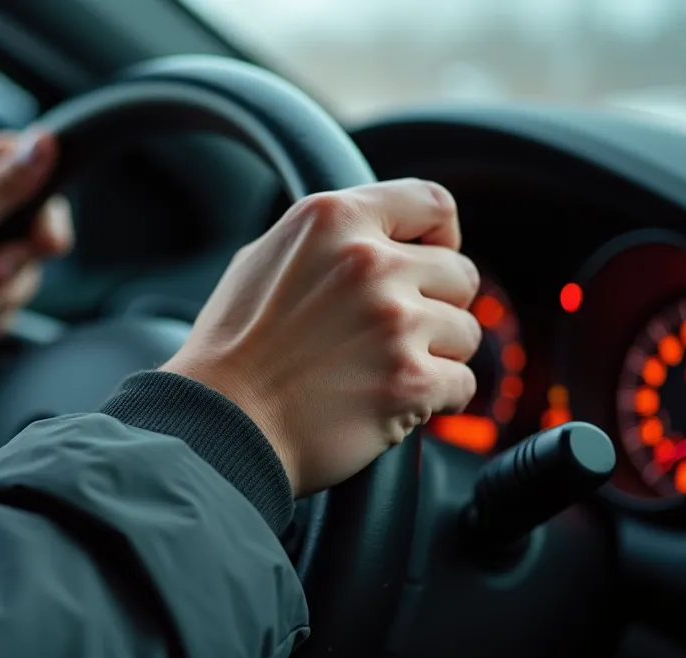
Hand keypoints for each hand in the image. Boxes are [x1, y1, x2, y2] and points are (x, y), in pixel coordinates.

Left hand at [0, 130, 72, 402]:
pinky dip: (0, 306)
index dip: (39, 193)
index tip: (42, 230)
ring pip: (26, 256)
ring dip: (8, 289)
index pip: (16, 157)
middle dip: (22, 255)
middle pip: (32, 212)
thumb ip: (4, 186)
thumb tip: (45, 142)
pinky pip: (14, 284)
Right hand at [162, 179, 480, 495]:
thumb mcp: (263, 258)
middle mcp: (369, 262)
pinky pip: (463, 383)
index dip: (441, 236)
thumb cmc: (231, 351)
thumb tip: (378, 238)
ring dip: (438, 355)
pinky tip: (397, 403)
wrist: (218, 425)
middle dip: (437, 306)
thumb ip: (328, 239)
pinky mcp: (410, 380)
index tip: (431, 260)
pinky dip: (438, 399)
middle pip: (460, 273)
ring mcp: (394, 322)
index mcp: (333, 220)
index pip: (433, 204)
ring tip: (386, 371)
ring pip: (466, 332)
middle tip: (396, 334)